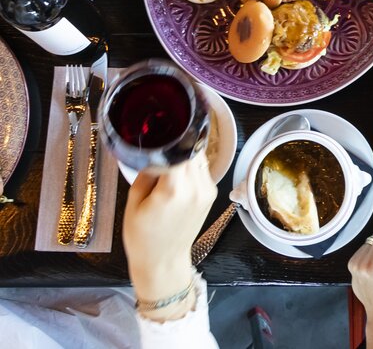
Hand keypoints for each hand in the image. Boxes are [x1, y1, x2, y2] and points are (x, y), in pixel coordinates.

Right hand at [123, 153, 215, 314]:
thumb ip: (146, 172)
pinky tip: (178, 178)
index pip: (178, 149)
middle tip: (161, 152)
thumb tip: (156, 152)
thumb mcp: (133, 203)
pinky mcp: (212, 193)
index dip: (169, 141)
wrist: (163, 262)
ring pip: (199, 157)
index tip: (158, 139)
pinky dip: (192, 167)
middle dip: (177, 147)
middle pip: (191, 150)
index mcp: (174, 189)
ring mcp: (207, 190)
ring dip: (185, 156)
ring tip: (168, 168)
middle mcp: (196, 187)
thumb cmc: (143, 238)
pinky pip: (203, 169)